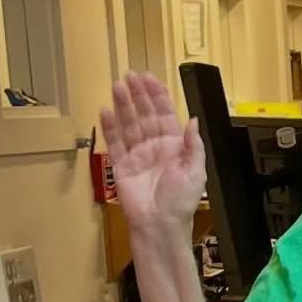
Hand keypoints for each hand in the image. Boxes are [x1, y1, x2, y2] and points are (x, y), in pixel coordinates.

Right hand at [100, 73, 205, 234]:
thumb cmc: (180, 203)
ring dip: (123, 105)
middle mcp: (155, 148)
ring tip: (117, 86)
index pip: (165, 116)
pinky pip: (114, 142)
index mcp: (175, 148)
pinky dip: (110, 127)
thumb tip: (193, 120)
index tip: (150, 80)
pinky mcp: (121, 165)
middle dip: (138, 95)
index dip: (158, 97)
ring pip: (129, 124)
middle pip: (145, 115)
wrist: (159, 226)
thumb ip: (194, 145)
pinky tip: (106, 111)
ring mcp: (137, 155)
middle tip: (130, 76)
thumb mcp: (196, 172)